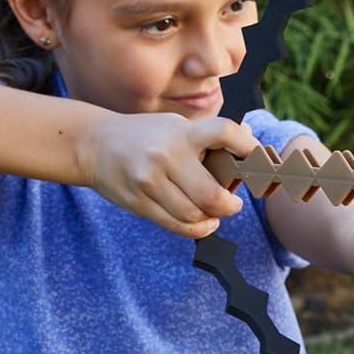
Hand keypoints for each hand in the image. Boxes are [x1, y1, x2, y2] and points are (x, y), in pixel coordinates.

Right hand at [87, 111, 259, 237]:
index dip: (249, 147)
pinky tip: (202, 222)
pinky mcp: (139, 202)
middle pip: (211, 195)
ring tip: (214, 213)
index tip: (260, 159)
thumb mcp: (175, 124)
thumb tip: (247, 137)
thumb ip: (207, 134)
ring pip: (195, 215)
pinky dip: (198, 229)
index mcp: (182, 132)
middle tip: (233, 204)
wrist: (94, 144)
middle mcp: (167, 155)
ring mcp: (150, 181)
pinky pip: (177, 226)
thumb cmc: (144, 135)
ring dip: (212, 219)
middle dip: (230, 206)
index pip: (224, 133)